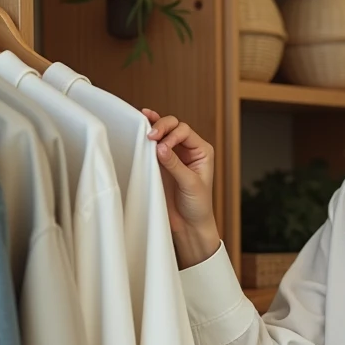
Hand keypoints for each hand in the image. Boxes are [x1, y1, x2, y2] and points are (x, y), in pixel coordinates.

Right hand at [142, 109, 219, 265]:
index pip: (185, 132)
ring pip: (164, 132)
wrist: (189, 224)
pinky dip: (149, 132)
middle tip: (150, 136)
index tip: (162, 149)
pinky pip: (155, 144)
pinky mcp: (161, 162)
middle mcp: (189, 149)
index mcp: (202, 151)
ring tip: (142, 122)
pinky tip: (142, 119)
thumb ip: (175, 165)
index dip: (172, 135)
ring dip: (154, 126)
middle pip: (175, 127)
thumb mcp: (190, 184)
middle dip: (162, 127)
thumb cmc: (198, 205)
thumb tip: (160, 147)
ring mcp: (174, 154)